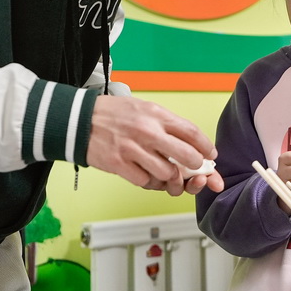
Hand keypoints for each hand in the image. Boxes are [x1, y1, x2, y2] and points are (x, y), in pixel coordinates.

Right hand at [86, 95, 221, 195]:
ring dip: (171, 179)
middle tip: (194, 170)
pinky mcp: (119, 164)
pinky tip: (148, 176)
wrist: (80, 119)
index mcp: (156, 115)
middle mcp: (148, 131)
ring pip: (167, 173)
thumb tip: (190, 143)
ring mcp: (133, 149)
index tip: (210, 155)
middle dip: (196, 167)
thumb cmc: (115, 114)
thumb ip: (166, 124)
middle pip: (186, 156)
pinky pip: (145, 181)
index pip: (191, 132)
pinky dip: (150, 182)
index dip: (205, 146)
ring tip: (168, 176)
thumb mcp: (144, 108)